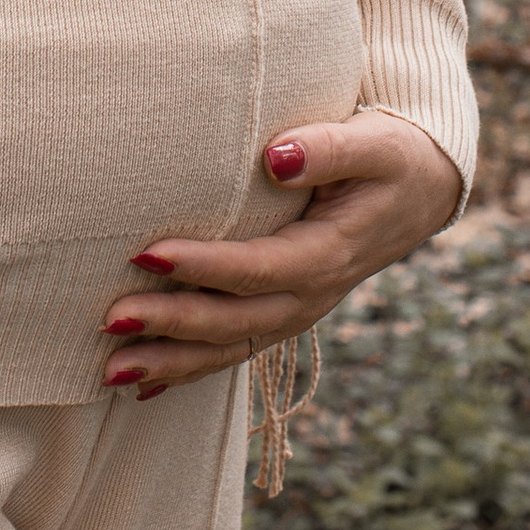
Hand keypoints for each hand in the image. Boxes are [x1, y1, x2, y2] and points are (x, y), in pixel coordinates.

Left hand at [98, 114, 461, 397]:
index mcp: (328, 254)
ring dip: (171, 362)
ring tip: (110, 369)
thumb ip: (327, 148)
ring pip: (229, 347)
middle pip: (234, 321)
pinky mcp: (283, 311)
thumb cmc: (390, 156)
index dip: (202, 266)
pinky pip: (234, 348)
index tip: (147, 255)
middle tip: (110, 319)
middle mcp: (310, 295)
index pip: (257, 267)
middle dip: (171, 325)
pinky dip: (189, 369)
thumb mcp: (372, 144)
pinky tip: (142, 385)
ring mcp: (296, 310)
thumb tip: (275, 157)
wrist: (419, 189)